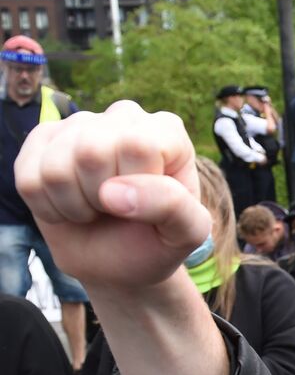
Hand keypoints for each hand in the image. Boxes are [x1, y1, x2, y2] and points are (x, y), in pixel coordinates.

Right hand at [15, 101, 210, 292]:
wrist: (116, 258)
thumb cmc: (156, 239)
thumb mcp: (187, 232)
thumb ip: (173, 208)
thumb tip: (113, 193)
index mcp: (167, 132)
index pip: (138, 146)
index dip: (137, 188)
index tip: (147, 202)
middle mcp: (124, 117)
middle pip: (91, 151)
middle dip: (102, 198)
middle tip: (118, 208)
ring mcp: (80, 124)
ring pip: (56, 167)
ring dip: (75, 205)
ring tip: (97, 208)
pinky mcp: (42, 140)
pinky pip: (28, 178)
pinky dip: (48, 208)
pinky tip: (70, 205)